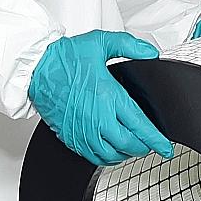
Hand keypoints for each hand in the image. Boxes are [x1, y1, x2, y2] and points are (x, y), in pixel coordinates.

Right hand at [28, 31, 171, 165]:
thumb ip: (129, 45)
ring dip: (126, 154)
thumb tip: (150, 52)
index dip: (155, 140)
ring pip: (110, 155)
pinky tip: (112, 152)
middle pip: (128, 144)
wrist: (35, 68)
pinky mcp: (70, 136)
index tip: (165, 147)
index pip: (139, 126)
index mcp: (108, 96)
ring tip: (134, 147)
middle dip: (144, 147)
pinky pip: (92, 156)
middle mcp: (96, 117)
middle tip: (152, 145)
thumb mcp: (100, 42)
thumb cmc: (64, 57)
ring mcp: (82, 130)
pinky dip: (106, 158)